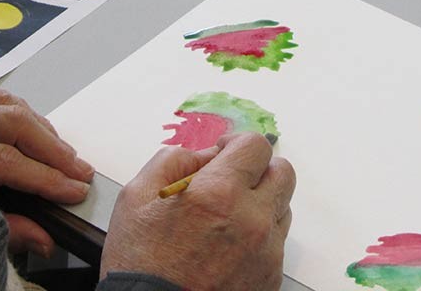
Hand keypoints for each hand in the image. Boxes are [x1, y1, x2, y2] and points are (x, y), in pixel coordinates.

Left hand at [0, 83, 93, 256]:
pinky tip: (25, 118)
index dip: (46, 177)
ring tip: (59, 146)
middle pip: (11, 122)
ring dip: (37, 123)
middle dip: (51, 147)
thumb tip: (43, 238)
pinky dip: (7, 102)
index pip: (5, 161)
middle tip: (77, 167)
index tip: (74, 189)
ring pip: (1, 99)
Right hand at [100, 133, 295, 290]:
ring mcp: (266, 253)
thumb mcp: (137, 195)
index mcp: (219, 193)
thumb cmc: (140, 262)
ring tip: (226, 219)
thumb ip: (174, 160)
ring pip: (282, 209)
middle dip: (258, 170)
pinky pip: (276, 244)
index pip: (257, 146)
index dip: (237, 144)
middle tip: (232, 181)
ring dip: (260, 204)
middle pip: (283, 173)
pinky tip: (228, 248)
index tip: (223, 154)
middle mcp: (252, 221)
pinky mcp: (270, 278)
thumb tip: (205, 154)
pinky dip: (258, 239)